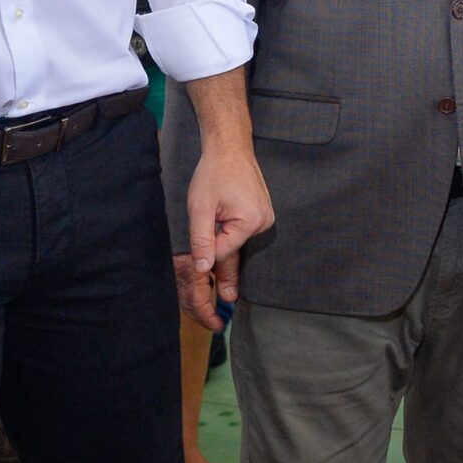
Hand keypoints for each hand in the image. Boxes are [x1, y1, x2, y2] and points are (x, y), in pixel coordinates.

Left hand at [181, 139, 273, 331]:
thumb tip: (204, 271)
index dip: (205, 257)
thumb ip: (201, 239)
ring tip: (223, 292)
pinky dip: (231, 243)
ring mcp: (266, 220)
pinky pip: (243, 236)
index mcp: (251, 222)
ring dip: (224, 254)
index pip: (223, 253)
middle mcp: (264, 223)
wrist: (229, 148)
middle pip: (234, 254)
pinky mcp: (262, 215)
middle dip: (221, 272)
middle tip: (221, 313)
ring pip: (238, 246)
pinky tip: (226, 255)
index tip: (197, 278)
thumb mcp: (200, 207)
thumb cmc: (213, 173)